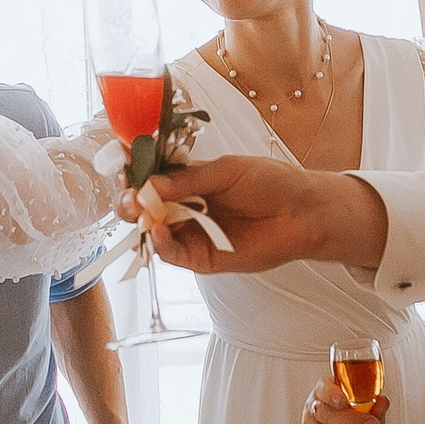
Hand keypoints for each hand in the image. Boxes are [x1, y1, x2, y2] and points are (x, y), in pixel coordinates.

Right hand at [130, 158, 386, 274]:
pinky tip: (159, 233)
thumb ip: (188, 181)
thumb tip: (148, 186)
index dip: (134, 173)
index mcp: (188, 181)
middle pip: (144, 208)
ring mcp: (191, 233)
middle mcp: (184, 207)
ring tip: (138, 211)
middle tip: (128, 197)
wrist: (302, 212)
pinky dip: (161, 245)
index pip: (150, 178)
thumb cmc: (270, 183)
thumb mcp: (226, 171)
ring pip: (152, 232)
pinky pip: (173, 254)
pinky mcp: (201, 258)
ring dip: (141, 223)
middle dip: (130, 201)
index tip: (121, 165)